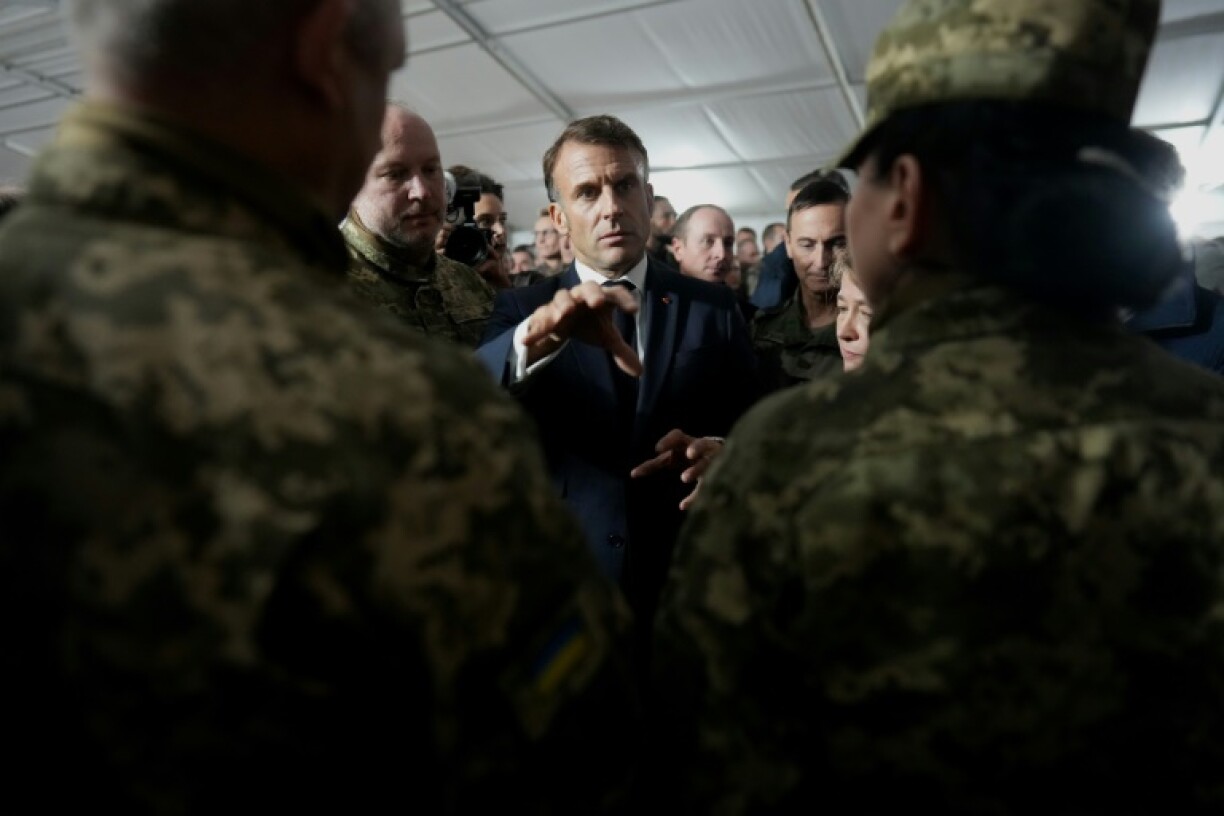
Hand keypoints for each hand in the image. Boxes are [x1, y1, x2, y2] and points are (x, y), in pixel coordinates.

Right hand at [522, 280, 641, 375]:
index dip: (624, 299)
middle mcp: (582, 296)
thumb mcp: (606, 337)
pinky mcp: (545, 312)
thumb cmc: (589, 324)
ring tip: (565, 313)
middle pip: (588, 287)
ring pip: (562, 297)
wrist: (561, 322)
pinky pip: (540, 317)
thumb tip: (639, 372)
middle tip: (597, 302)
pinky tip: (528, 341)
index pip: (615, 293)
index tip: (633, 311)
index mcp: (601, 298)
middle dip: (593, 294)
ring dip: (564, 304)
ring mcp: (563, 302)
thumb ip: (622, 351)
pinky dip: (536, 327)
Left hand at [631, 428, 724, 509]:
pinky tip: (683, 506)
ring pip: (706, 463)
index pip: (678, 436)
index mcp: (686, 442)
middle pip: (700, 444)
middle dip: (696, 448)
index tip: (657, 450)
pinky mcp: (718, 476)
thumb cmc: (688, 457)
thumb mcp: (672, 457)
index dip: (668, 441)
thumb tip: (632, 474)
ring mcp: (712, 461)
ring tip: (684, 478)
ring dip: (696, 470)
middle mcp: (701, 449)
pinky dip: (695, 495)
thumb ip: (655, 464)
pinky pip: (707, 485)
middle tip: (688, 454)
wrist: (718, 458)